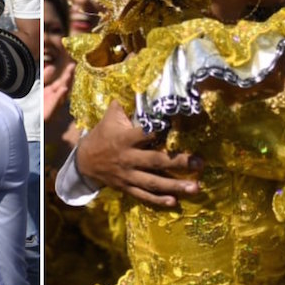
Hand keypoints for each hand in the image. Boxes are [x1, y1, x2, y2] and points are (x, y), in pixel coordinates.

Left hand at [42, 61, 74, 124]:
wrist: (33, 117)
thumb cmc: (38, 104)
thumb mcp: (41, 88)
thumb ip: (45, 77)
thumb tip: (52, 67)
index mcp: (54, 91)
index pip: (62, 80)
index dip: (67, 73)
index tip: (72, 65)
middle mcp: (57, 96)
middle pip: (65, 84)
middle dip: (69, 76)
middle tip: (73, 66)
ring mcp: (55, 103)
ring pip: (63, 92)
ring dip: (66, 84)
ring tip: (69, 74)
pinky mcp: (51, 109)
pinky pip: (57, 101)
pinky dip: (60, 95)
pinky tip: (64, 89)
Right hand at [74, 101, 202, 206]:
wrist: (84, 161)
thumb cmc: (102, 135)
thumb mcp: (110, 117)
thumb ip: (125, 105)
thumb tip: (137, 82)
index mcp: (124, 138)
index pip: (144, 134)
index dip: (160, 131)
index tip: (180, 129)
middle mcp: (128, 158)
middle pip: (155, 161)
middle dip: (178, 162)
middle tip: (199, 163)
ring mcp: (128, 175)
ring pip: (153, 182)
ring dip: (175, 186)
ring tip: (196, 187)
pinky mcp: (127, 187)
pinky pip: (144, 195)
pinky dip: (159, 200)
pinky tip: (175, 202)